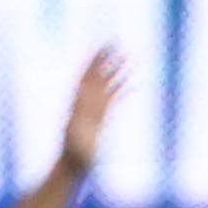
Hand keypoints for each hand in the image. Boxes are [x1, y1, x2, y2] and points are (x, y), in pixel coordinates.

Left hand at [60, 48, 127, 173]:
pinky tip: (134, 82)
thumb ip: (80, 122)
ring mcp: (94, 108)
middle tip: (114, 41)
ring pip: (107, 84)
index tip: (102, 47)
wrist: (73, 166)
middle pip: (97, 76)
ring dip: (116, 70)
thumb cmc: (75, 155)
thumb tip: (82, 118)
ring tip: (128, 55)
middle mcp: (85, 102)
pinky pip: (113, 98)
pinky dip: (122, 88)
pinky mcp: (102, 116)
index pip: (88, 78)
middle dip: (105, 59)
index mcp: (79, 104)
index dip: (95, 63)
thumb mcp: (77, 138)